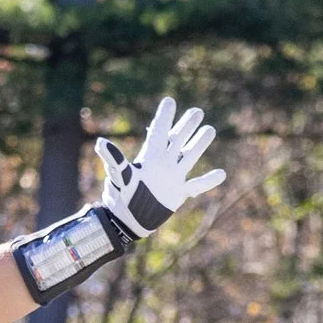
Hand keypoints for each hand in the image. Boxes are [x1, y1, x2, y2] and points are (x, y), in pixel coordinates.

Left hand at [97, 97, 224, 237]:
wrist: (129, 222)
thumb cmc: (121, 199)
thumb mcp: (119, 178)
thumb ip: (115, 160)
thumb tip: (101, 143)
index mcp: (150, 157)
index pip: (159, 132)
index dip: (165, 116)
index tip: (170, 100)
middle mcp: (163, 164)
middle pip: (178, 140)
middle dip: (187, 125)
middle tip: (197, 111)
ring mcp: (172, 178)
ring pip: (190, 156)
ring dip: (200, 144)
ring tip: (210, 129)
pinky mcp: (178, 193)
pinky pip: (197, 185)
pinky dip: (209, 181)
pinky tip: (222, 173)